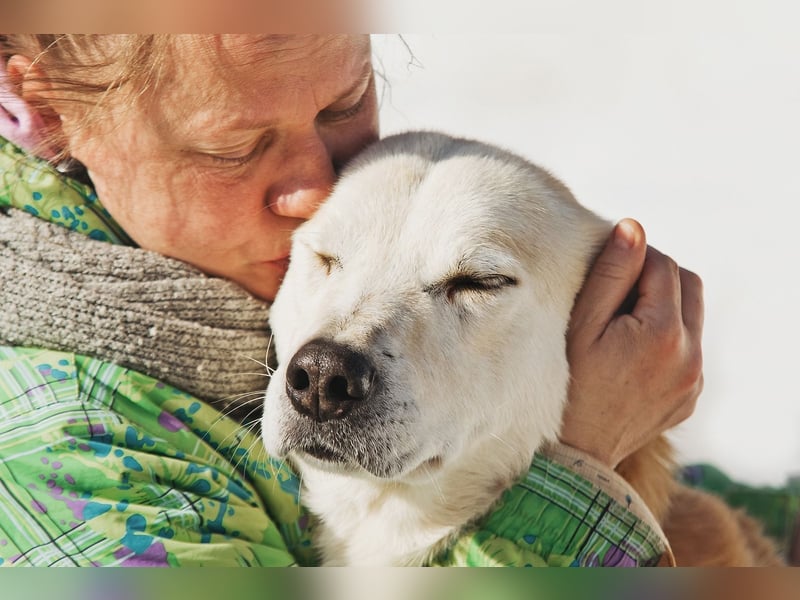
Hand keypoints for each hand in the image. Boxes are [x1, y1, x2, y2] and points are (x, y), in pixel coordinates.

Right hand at [559, 218, 703, 467]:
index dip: (634, 257)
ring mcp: (694, 379)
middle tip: (615, 291)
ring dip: (664, 305)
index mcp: (664, 332)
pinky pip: (689, 349)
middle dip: (656, 276)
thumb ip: (611, 273)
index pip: (663, 265)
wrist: (576, 454)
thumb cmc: (567, 384)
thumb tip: (633, 227)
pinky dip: (667, 337)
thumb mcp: (581, 324)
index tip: (605, 267)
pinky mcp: (690, 396)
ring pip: (692, 316)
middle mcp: (691, 356)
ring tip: (622, 321)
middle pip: (689, 284)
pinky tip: (630, 352)